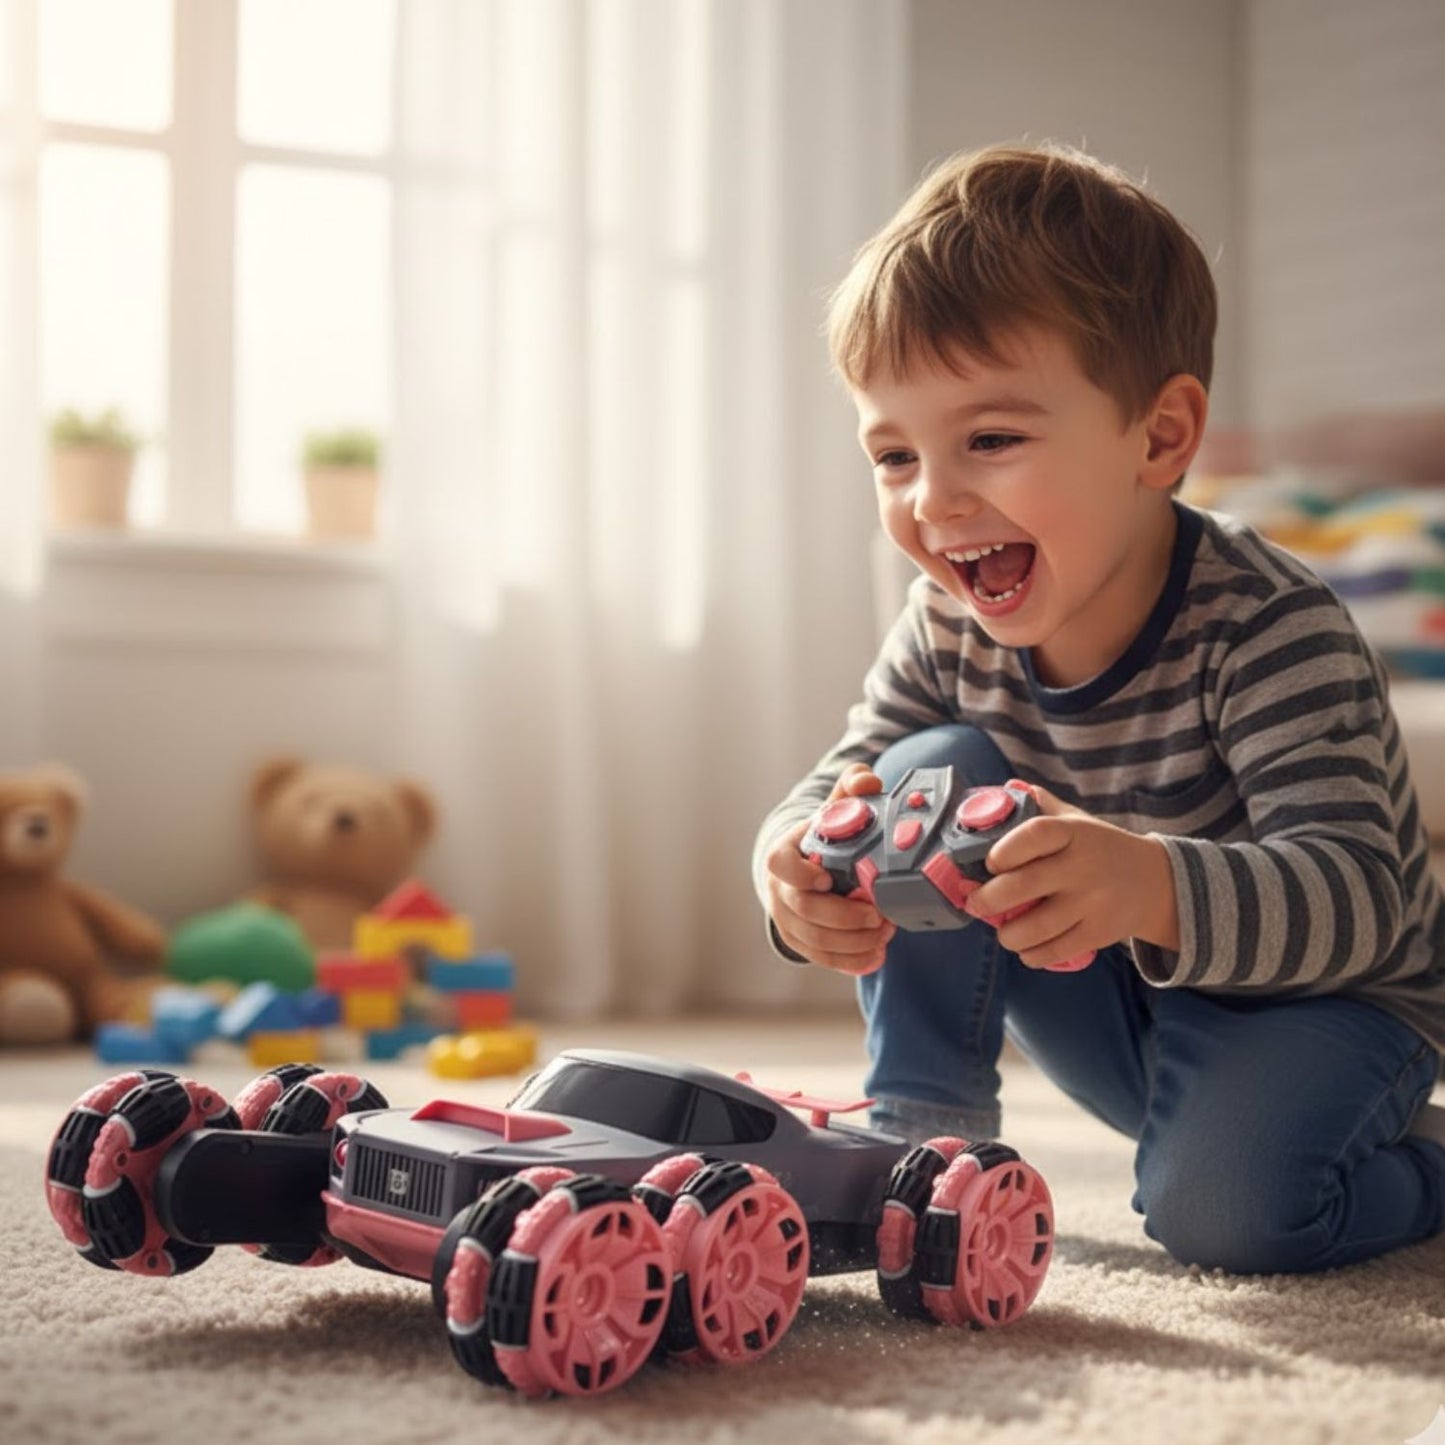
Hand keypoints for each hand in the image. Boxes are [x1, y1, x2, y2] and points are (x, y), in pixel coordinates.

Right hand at [765, 764, 895, 974]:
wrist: (802, 863)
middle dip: (845, 917)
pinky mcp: (800, 941)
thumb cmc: (823, 833)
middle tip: (881, 916)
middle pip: (805, 911)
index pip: (781, 865)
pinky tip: (877, 957)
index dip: (801, 875)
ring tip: (885, 933)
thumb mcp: (836, 804)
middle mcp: (779, 890)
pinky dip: (850, 962)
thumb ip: (852, 787)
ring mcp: (787, 919)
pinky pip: (822, 958)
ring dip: (853, 943)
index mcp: (784, 853)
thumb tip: (869, 781)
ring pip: (815, 941)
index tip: (827, 880)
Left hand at [962, 782, 1175, 968]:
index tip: (989, 862)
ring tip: (1003, 932)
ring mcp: (1093, 902)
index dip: (1004, 849)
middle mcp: (1082, 866)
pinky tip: (1025, 948)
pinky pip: (1057, 950)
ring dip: (1008, 935)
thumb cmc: (1099, 848)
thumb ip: (1042, 807)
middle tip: (976, 903)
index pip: (1034, 834)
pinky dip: (1033, 954)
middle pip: (1024, 885)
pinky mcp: (1099, 932)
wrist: (1155, 883)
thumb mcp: (1076, 820)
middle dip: (989, 899)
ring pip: (1037, 926)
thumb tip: (1006, 790)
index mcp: (1073, 832)